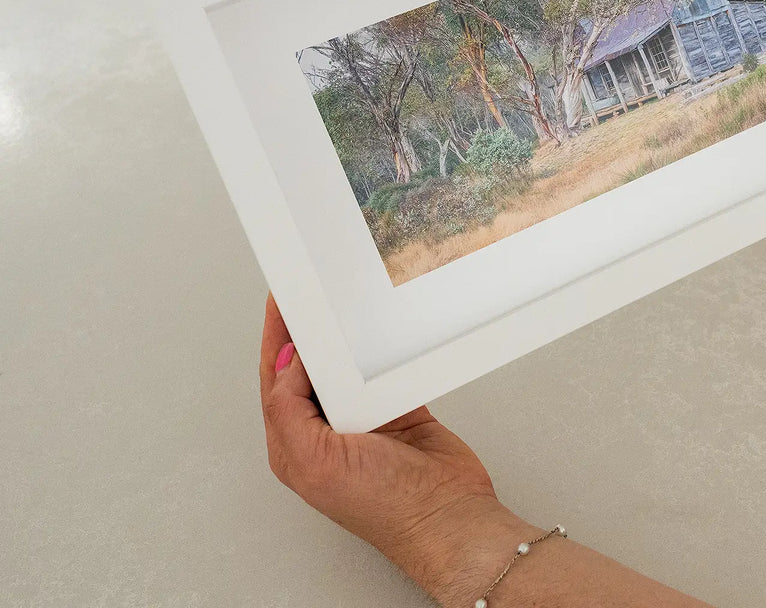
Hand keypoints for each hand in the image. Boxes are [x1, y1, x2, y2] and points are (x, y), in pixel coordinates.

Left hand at [259, 295, 529, 599]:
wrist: (449, 515)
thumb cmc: (384, 507)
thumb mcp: (315, 461)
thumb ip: (289, 411)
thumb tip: (287, 363)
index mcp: (294, 444)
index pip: (276, 378)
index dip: (276, 337)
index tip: (281, 300)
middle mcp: (325, 430)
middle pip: (309, 365)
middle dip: (307, 329)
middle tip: (310, 290)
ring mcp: (362, 418)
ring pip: (346, 363)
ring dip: (345, 337)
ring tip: (341, 302)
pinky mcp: (397, 408)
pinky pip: (383, 367)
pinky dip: (381, 348)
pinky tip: (379, 329)